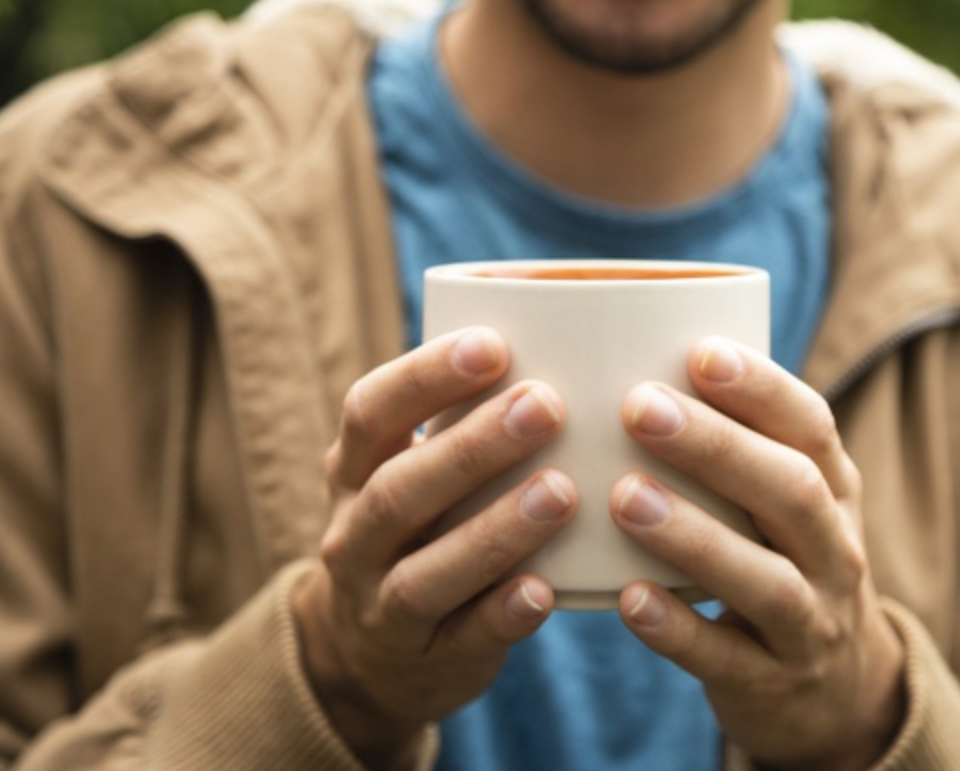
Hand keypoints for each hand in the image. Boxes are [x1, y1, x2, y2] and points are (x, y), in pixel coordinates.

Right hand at [293, 327, 576, 766]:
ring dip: (495, 529)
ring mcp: (381, 606)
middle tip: (546, 404)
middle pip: (400, 489)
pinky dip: (502, 613)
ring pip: (426, 572)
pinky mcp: (427, 660)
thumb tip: (561, 343)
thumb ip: (458, 426)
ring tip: (562, 491)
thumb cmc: (423, 531)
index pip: (370, 413)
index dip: (425, 376)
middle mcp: (354, 536)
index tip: (492, 343)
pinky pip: (462, 638)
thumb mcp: (412, 474)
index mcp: (354, 472)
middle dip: (472, 446)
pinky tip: (546, 588)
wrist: (371, 658)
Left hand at [611, 337, 904, 770]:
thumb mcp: (783, 508)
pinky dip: (680, 629)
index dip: (762, 388)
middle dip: (718, 446)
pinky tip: (628, 598)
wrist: (834, 696)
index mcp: (834, 493)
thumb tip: (632, 360)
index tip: (701, 351)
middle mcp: (836, 554)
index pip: (812, 428)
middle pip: (792, 492)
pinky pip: (727, 660)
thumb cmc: (779, 565)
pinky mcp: (773, 685)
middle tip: (638, 407)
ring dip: (695, 535)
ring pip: (767, 580)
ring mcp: (812, 624)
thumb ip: (737, 450)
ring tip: (624, 496)